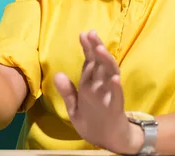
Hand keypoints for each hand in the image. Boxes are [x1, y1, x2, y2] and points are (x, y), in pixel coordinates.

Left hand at [54, 30, 141, 153]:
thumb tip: (57, 74)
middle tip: (92, 34)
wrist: (110, 141)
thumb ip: (67, 92)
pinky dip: (115, 87)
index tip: (83, 34)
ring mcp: (109, 96)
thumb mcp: (74, 108)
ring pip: (110, 74)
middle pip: (100, 63)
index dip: (87, 48)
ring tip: (100, 50)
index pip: (89, 62)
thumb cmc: (93, 122)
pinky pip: (117, 96)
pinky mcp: (116, 108)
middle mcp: (100, 87)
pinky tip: (114, 79)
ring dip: (106, 62)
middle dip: (96, 48)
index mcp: (90, 85)